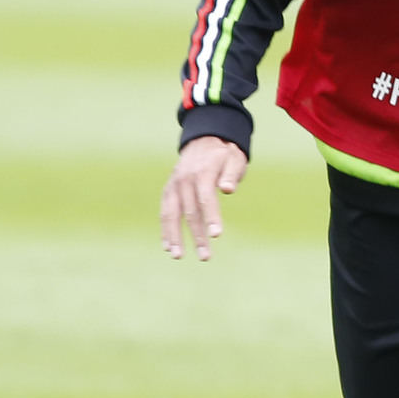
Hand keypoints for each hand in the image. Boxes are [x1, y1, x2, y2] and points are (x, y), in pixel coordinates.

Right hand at [160, 136, 247, 261]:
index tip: (217, 235)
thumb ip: (231, 174)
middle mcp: (185, 180)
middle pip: (190, 211)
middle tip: (205, 257)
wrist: (204, 140)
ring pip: (171, 214)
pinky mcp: (168, 191)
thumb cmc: (224, 154)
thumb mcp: (234, 159)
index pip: (206, 198)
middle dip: (197, 235)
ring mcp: (174, 185)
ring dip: (174, 236)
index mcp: (203, 172)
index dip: (211, 217)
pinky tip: (168, 247)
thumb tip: (228, 190)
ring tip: (178, 256)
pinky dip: (165, 229)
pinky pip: (164, 212)